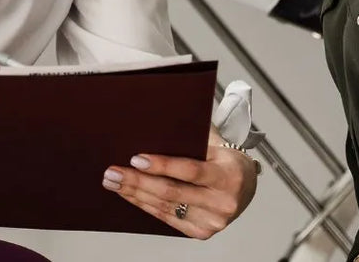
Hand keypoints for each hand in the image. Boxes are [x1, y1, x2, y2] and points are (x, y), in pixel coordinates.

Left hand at [102, 139, 258, 238]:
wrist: (245, 186)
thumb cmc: (226, 160)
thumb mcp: (216, 145)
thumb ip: (191, 139)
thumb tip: (152, 127)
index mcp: (228, 176)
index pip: (190, 171)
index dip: (161, 165)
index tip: (136, 158)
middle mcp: (222, 202)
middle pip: (171, 192)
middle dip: (137, 181)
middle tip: (113, 172)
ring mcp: (212, 221)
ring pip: (164, 206)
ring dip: (135, 194)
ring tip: (113, 182)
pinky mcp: (200, 232)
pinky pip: (166, 217)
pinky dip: (145, 205)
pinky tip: (130, 195)